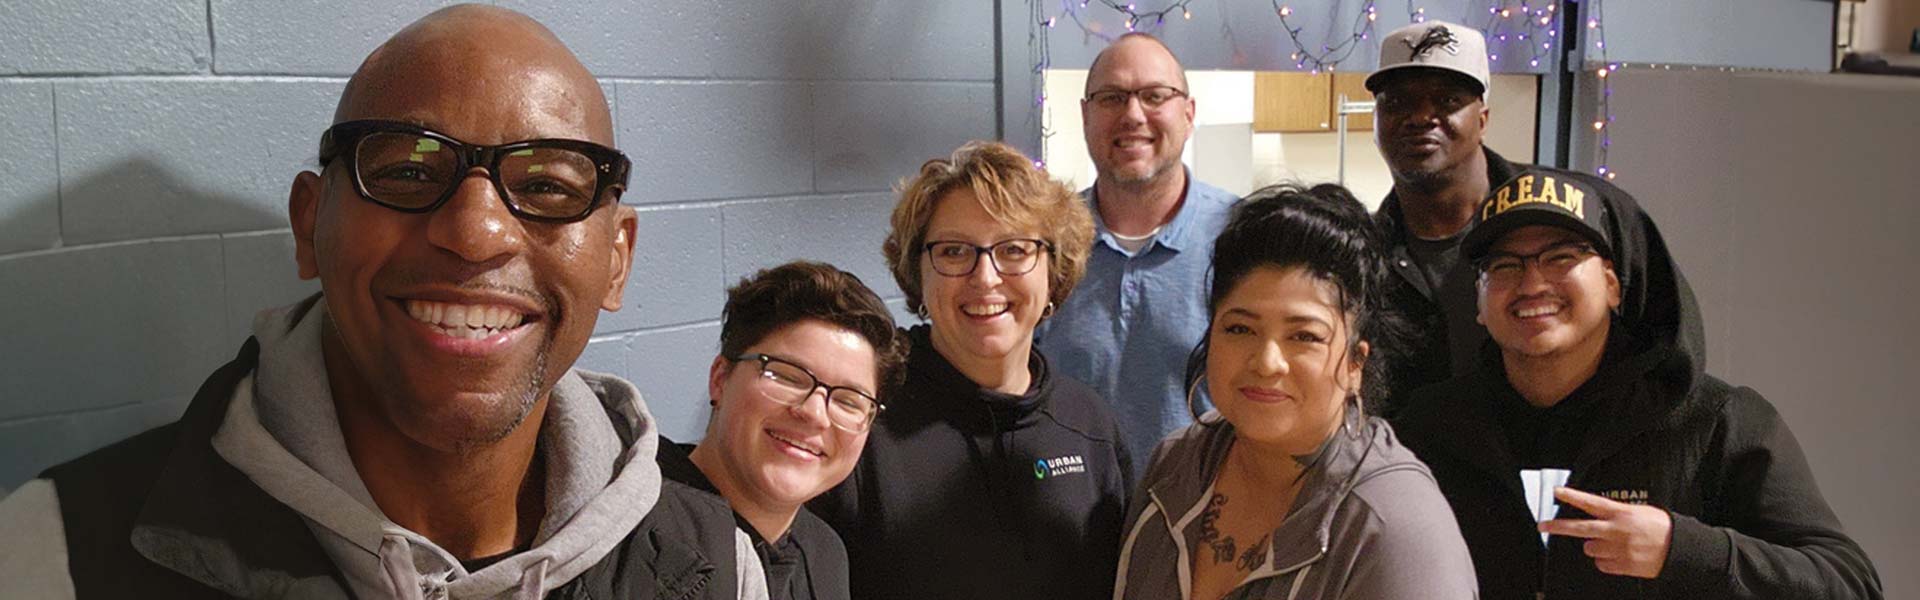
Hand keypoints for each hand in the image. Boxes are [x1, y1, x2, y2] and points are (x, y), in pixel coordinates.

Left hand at [1538, 487, 1671, 578]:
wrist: (1680, 549)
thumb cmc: (1663, 528)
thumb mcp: (1641, 511)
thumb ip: (1618, 514)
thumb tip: (1601, 517)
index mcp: (1621, 513)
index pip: (1591, 503)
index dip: (1572, 496)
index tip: (1556, 492)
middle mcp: (1616, 530)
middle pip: (1579, 528)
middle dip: (1558, 527)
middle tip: (1543, 526)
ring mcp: (1617, 549)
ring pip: (1590, 549)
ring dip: (1596, 547)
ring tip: (1613, 544)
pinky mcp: (1622, 565)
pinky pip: (1601, 565)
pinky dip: (1606, 562)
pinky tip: (1620, 556)